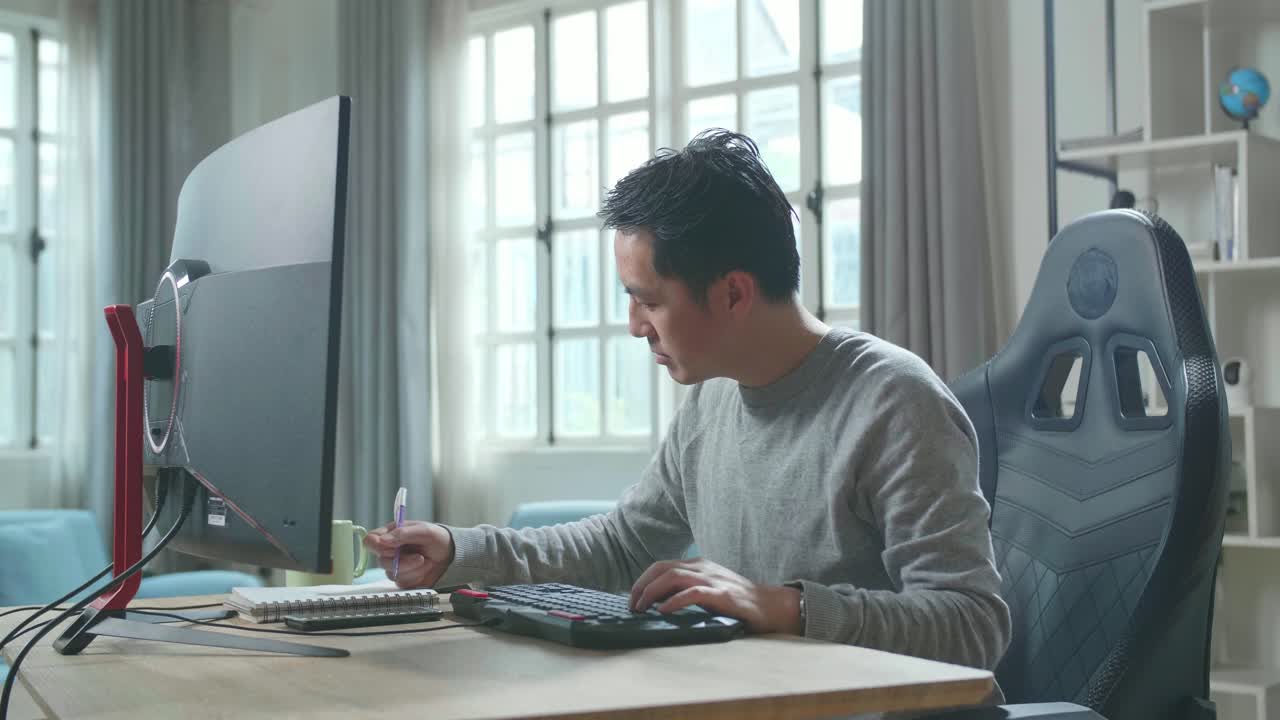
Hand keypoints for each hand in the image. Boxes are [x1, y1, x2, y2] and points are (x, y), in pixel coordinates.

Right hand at [363, 520, 454, 588]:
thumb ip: (403, 534)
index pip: (370, 540)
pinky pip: (403, 583)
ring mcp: (396, 566)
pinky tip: (425, 569)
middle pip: (381, 561)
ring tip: (426, 561)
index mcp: (391, 535)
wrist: (451, 555)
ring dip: (412, 569)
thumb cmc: (437, 538)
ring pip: (392, 574)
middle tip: (419, 557)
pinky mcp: (404, 579)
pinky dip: (416, 577)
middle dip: (402, 561)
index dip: (376, 546)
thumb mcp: (424, 531)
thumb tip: (382, 540)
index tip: (391, 548)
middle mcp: (390, 551)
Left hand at [628, 558, 801, 634]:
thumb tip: (658, 601)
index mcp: (698, 565)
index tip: (633, 598)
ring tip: (642, 608)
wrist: (770, 605)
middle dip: (642, 586)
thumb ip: (687, 589)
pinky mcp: (722, 595)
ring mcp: (713, 579)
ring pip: (673, 576)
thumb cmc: (737, 600)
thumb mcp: (709, 588)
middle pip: (662, 568)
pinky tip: (663, 610)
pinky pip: (693, 593)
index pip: (661, 566)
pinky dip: (675, 600)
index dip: (643, 580)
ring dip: (652, 592)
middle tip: (631, 605)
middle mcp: (702, 568)